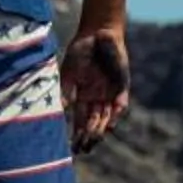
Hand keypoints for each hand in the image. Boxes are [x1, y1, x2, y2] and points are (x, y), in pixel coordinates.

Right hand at [61, 25, 130, 153]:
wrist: (98, 33)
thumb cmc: (81, 51)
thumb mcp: (69, 72)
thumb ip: (67, 90)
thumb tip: (61, 108)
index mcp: (82, 96)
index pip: (80, 120)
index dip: (77, 133)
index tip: (72, 147)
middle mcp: (97, 98)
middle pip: (94, 122)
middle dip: (89, 136)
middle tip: (83, 149)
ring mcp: (109, 92)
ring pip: (107, 116)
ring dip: (101, 129)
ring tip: (94, 140)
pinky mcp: (121, 85)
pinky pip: (121, 102)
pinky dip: (116, 112)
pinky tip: (110, 122)